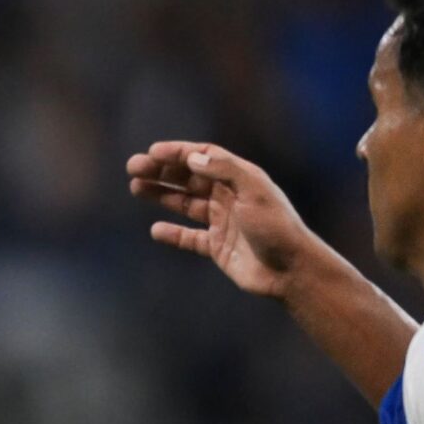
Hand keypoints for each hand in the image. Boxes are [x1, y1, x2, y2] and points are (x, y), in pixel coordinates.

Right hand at [126, 140, 314, 299]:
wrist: (291, 271)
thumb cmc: (276, 227)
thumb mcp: (254, 190)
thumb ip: (224, 170)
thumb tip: (192, 157)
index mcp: (240, 178)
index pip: (204, 157)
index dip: (177, 152)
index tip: (152, 152)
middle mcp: (229, 197)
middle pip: (189, 178)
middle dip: (161, 171)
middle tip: (133, 168)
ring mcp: (222, 222)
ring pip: (185, 204)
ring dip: (161, 194)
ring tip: (136, 188)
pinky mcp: (217, 247)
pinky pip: (189, 238)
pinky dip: (172, 234)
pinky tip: (156, 230)